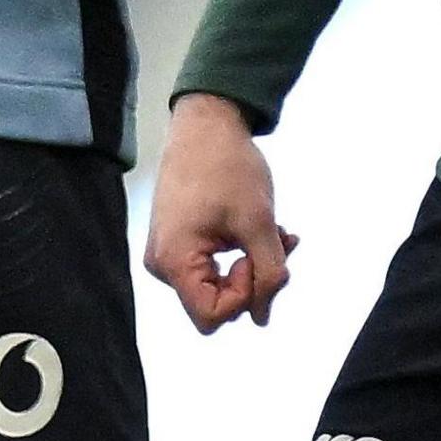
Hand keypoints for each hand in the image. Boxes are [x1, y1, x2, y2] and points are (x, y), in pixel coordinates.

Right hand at [143, 95, 299, 332]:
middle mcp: (163, 263)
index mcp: (174, 260)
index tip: (254, 257)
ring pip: (218, 283)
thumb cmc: (227, 166)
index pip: (211, 316)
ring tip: (276, 232)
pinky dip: (241, 252)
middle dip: (254, 279)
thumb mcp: (259, 222)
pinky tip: (263, 229)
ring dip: (253, 264)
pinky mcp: (178, 239)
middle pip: (215, 302)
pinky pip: (212, 265)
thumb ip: (268, 274)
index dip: (244, 296)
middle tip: (278, 244)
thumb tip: (263, 317)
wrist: (207, 123)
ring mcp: (168, 251)